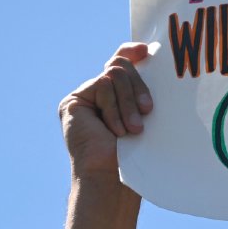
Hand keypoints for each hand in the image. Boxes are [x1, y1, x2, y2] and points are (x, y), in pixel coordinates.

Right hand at [59, 43, 154, 179]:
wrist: (114, 178)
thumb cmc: (136, 156)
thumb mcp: (145, 117)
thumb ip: (143, 92)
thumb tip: (154, 63)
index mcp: (117, 97)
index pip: (121, 62)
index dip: (131, 52)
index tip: (147, 50)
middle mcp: (99, 94)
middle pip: (121, 66)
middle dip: (138, 88)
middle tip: (148, 113)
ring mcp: (85, 97)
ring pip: (114, 74)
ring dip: (128, 103)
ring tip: (132, 130)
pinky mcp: (73, 102)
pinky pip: (103, 85)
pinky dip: (114, 108)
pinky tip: (114, 130)